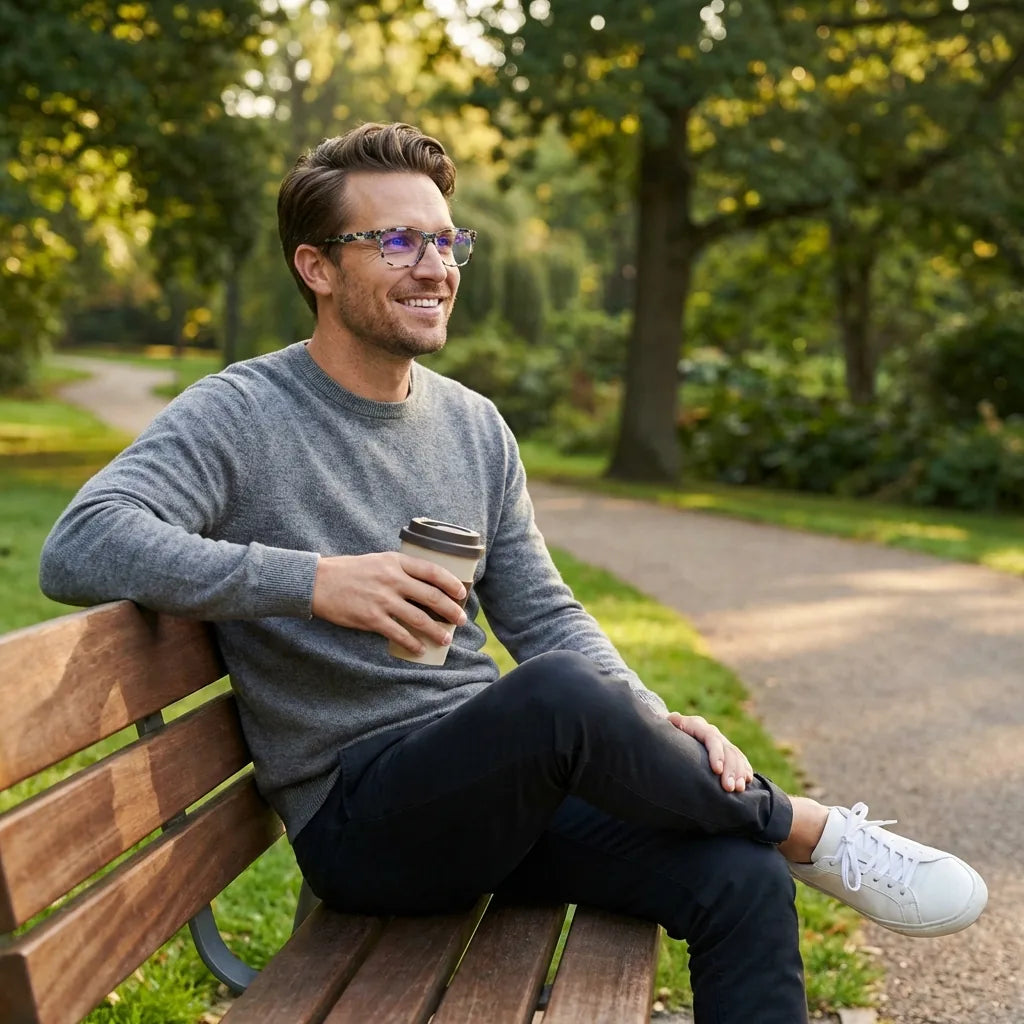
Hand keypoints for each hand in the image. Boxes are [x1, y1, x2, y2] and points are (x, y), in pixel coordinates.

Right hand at [311, 552, 467, 655]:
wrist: (319, 582)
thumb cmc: (350, 571)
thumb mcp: (379, 561)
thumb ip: (401, 569)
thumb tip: (426, 585)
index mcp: (395, 562)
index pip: (432, 571)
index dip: (451, 583)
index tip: (462, 593)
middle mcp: (392, 579)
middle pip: (432, 596)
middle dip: (451, 610)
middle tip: (461, 619)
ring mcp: (382, 600)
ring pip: (419, 618)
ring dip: (437, 631)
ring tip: (446, 638)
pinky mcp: (371, 618)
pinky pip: (399, 634)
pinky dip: (413, 643)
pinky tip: (420, 649)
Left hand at [667, 712, 753, 792]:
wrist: (673, 731)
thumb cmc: (665, 733)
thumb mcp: (665, 727)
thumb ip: (669, 724)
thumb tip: (669, 719)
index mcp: (698, 725)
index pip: (712, 738)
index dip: (716, 754)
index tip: (717, 770)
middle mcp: (712, 733)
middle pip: (727, 750)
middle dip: (730, 770)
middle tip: (728, 788)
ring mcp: (721, 742)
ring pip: (735, 756)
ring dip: (739, 772)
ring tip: (738, 789)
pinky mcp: (726, 752)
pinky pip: (740, 759)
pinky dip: (744, 769)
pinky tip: (746, 781)